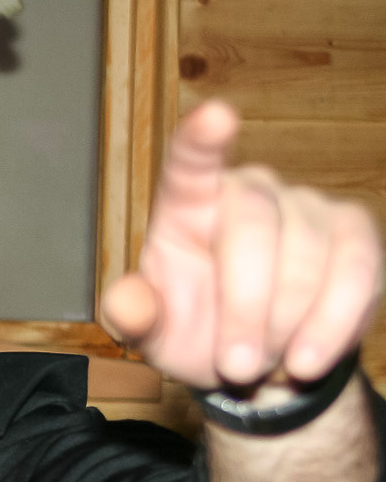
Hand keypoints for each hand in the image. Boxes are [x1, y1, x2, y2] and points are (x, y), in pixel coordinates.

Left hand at [104, 100, 381, 394]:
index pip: (190, 163)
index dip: (202, 140)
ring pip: (307, 253)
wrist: (255, 363)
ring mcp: (305, 206)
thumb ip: (133, 316)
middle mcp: (248, 191)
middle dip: (247, 306)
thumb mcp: (153, 333)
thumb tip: (125, 303)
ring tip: (266, 365)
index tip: (215, 116)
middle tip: (236, 365)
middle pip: (253, 225)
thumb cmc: (194, 332)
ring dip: (286, 323)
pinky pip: (356, 270)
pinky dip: (332, 324)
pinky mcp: (353, 234)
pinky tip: (307, 359)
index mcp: (187, 206)